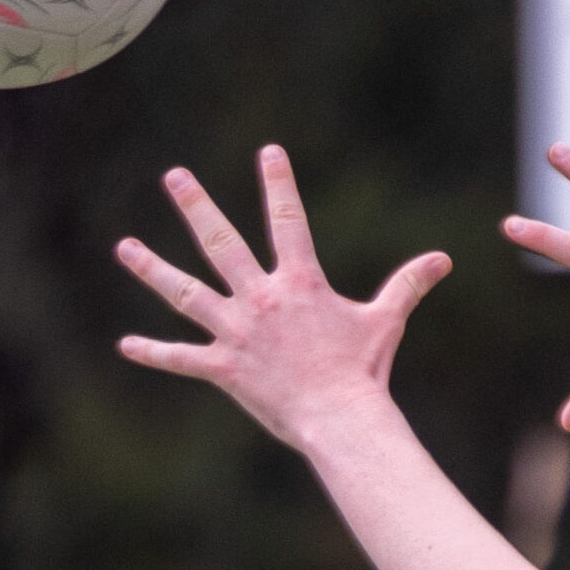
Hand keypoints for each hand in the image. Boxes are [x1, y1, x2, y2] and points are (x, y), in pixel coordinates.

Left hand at [117, 146, 449, 449]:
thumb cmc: (364, 370)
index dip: (280, 184)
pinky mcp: (224, 368)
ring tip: (125, 247)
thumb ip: (409, 284)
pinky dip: (154, 354)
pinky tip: (126, 346)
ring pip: (185, 293)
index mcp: (299, 283)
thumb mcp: (387, 320)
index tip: (269, 151)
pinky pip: (182, 359)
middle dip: (197, 205)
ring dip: (152, 268)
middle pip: (221, 243)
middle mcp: (261, 299)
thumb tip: (444, 259)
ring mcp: (237, 332)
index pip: (288, 221)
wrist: (342, 418)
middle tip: (175, 176)